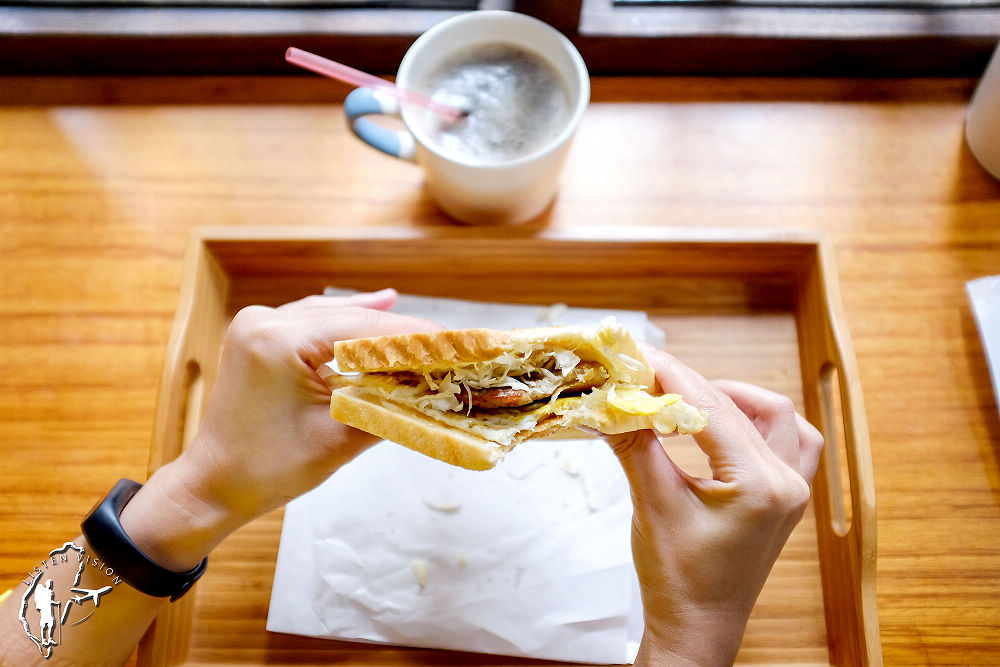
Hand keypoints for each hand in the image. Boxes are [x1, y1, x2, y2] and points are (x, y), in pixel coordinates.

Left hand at [120, 289, 440, 569]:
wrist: (214, 486)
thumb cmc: (268, 470)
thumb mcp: (338, 438)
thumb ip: (388, 408)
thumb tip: (436, 392)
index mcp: (278, 342)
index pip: (362, 330)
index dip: (413, 336)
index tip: (455, 342)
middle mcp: (263, 321)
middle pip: (349, 319)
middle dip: (399, 333)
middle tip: (448, 341)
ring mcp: (256, 325)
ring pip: (332, 316)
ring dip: (375, 327)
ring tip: (425, 330)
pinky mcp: (257, 336)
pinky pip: (311, 320)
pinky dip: (345, 322)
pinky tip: (380, 303)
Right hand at [606, 349, 823, 666]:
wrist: (698, 628)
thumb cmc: (677, 579)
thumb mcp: (652, 504)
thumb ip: (634, 445)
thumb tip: (609, 401)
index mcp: (760, 487)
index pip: (713, 410)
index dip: (672, 376)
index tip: (640, 355)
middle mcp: (787, 484)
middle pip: (748, 406)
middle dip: (695, 384)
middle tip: (652, 375)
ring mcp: (793, 491)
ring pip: (778, 418)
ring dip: (735, 399)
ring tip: (690, 398)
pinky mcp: (786, 498)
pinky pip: (790, 442)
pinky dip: (759, 423)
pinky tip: (726, 424)